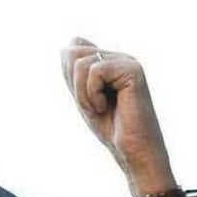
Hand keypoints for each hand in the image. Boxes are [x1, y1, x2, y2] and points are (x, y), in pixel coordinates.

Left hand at [61, 37, 177, 196]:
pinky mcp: (133, 70)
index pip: (74, 45)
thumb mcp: (83, 96)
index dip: (70, 73)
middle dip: (75, 86)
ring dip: (83, 94)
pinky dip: (92, 94)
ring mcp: (128, 62)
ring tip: (101, 108)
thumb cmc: (110, 128)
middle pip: (73, 52)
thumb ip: (74, 73)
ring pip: (81, 63)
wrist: (133, 151)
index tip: (86, 96)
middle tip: (95, 106)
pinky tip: (107, 106)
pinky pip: (94, 71)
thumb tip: (63, 49)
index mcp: (110, 61)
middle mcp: (120, 57)